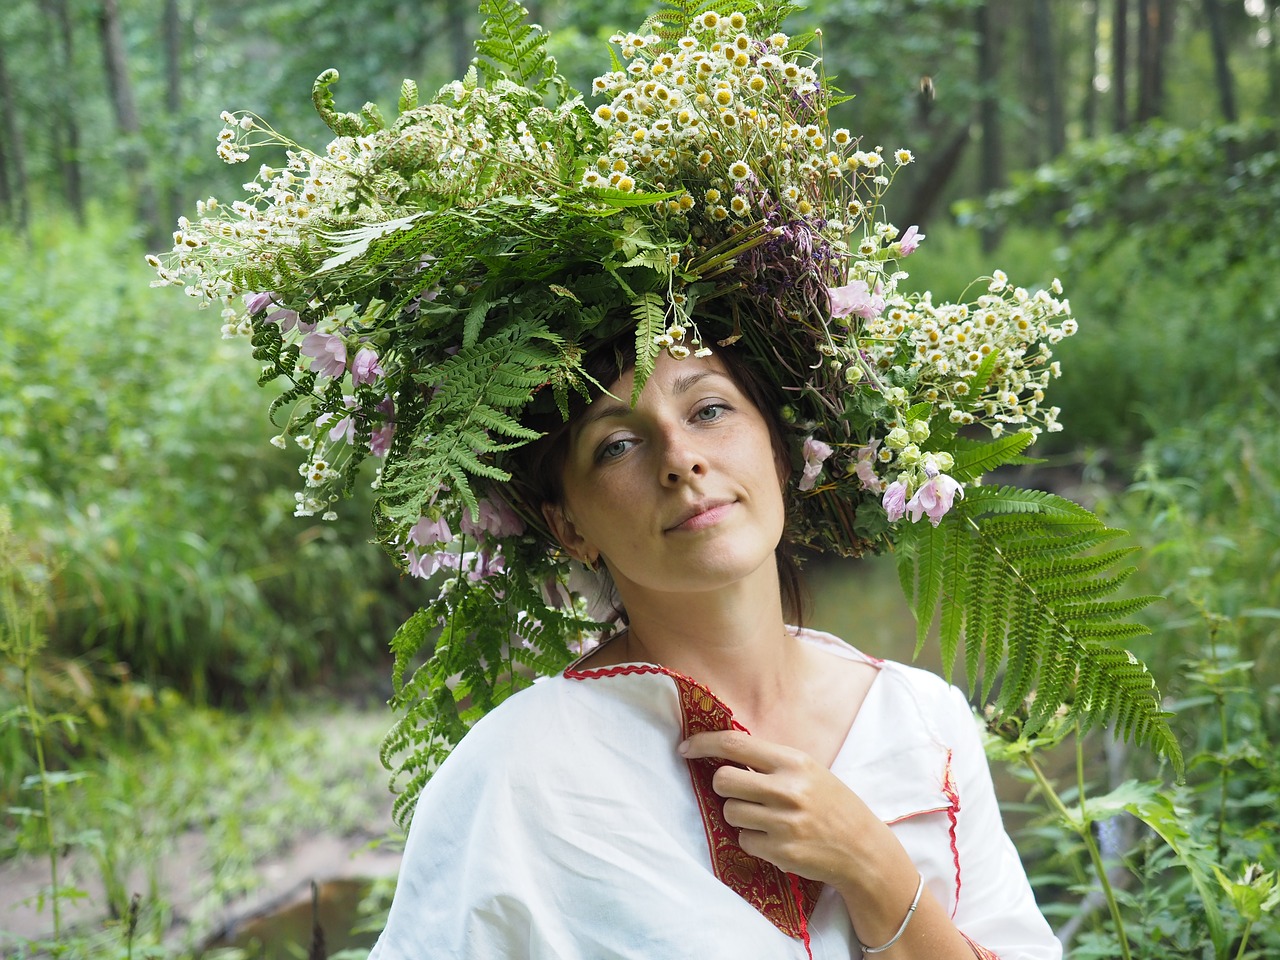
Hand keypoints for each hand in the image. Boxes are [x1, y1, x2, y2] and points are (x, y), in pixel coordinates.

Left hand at [678, 729, 887, 888]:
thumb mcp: (808, 772)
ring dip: (739, 814)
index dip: (704, 743)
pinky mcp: (781, 851)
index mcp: (794, 762)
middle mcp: (788, 789)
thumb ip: (769, 762)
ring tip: (765, 817)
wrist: (862, 850)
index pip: (735, 745)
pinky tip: (775, 838)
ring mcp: (784, 822)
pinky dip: (752, 839)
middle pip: (723, 780)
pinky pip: (743, 839)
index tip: (686, 747)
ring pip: (729, 811)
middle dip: (723, 786)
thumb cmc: (831, 805)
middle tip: (739, 791)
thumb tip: (721, 751)